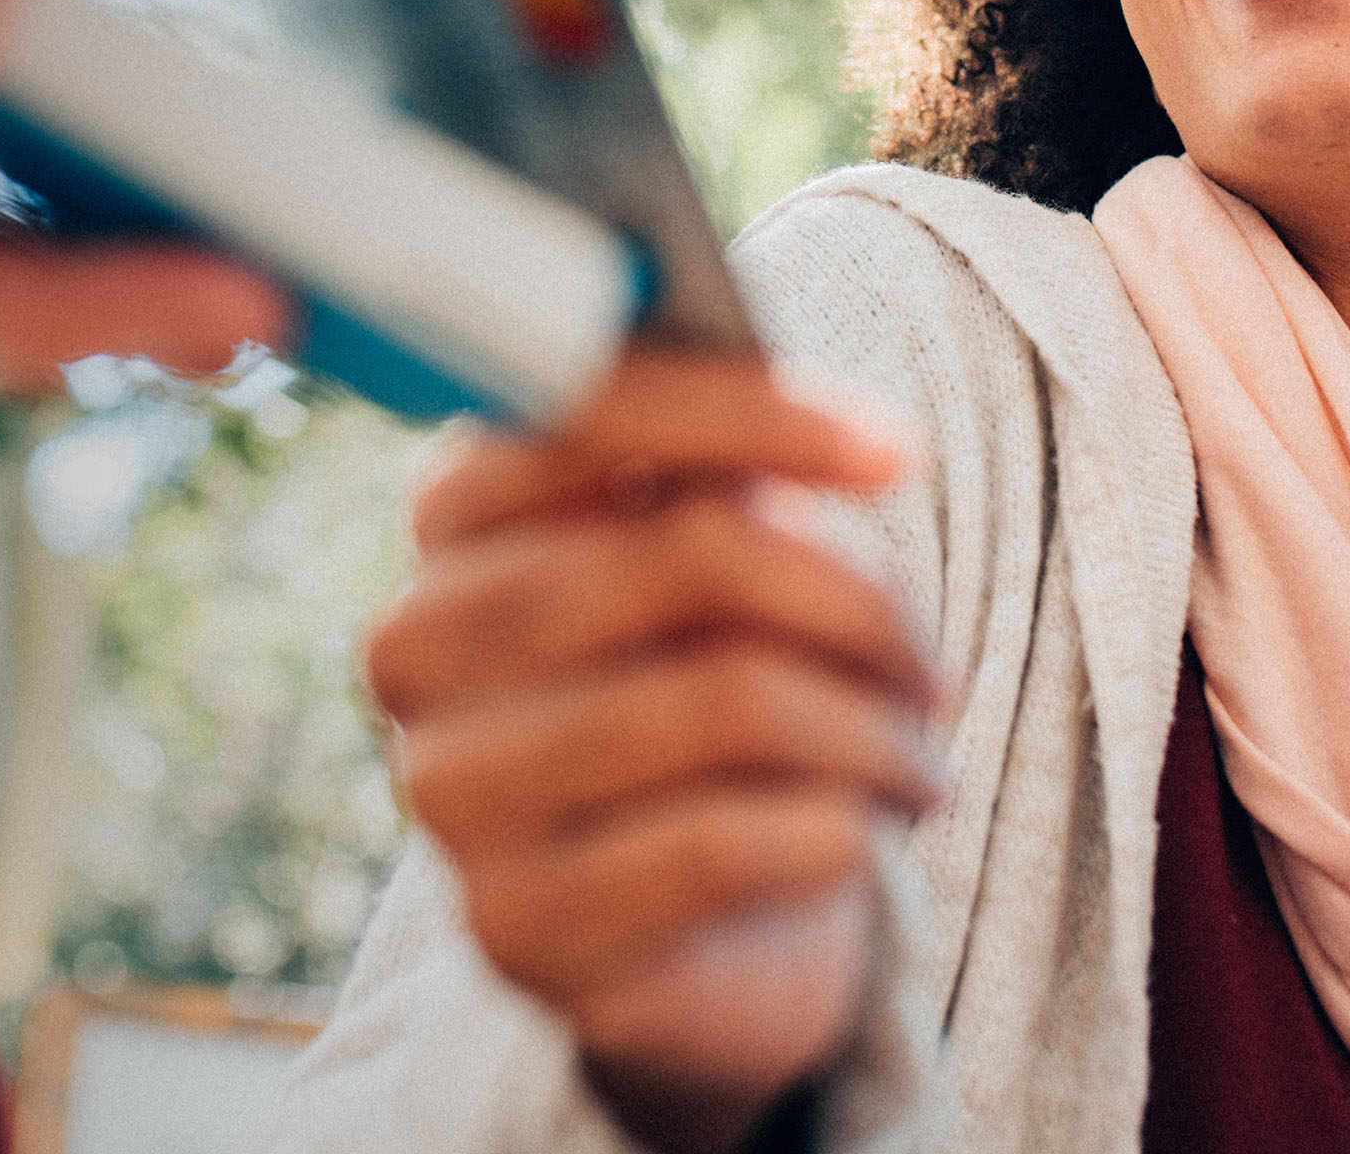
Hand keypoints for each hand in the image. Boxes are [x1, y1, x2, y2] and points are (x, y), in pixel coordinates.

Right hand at [364, 353, 939, 1152]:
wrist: (701, 933)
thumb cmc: (715, 699)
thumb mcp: (727, 563)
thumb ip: (741, 477)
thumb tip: (856, 441)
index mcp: (454, 517)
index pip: (590, 416)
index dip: (755, 415)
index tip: (898, 451)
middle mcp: (418, 643)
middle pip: (690, 556)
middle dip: (859, 606)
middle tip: (931, 671)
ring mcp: (449, 790)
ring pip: (723, 702)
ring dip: (870, 732)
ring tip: (918, 765)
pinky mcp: (509, 923)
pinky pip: (713, 847)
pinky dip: (832, 834)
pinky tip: (858, 841)